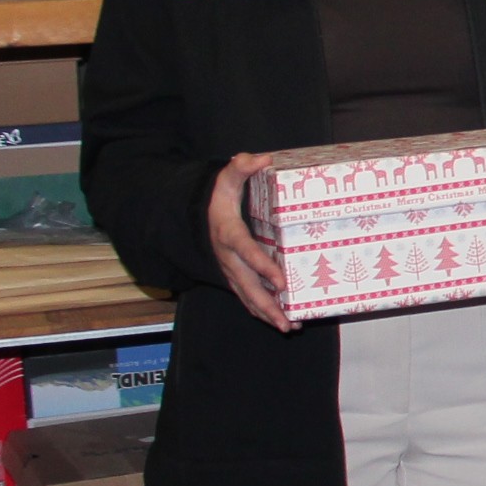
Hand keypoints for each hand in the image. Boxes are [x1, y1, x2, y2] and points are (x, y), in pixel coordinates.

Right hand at [206, 152, 290, 331]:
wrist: (196, 217)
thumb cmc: (218, 198)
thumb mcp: (225, 180)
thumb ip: (241, 168)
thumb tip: (262, 158)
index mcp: (229, 234)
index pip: (247, 252)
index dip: (263, 267)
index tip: (281, 281)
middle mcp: (229, 258)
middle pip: (247, 285)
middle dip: (267, 304)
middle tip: (287, 320)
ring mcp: (230, 271)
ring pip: (248, 297)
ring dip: (267, 314)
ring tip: (289, 327)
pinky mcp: (234, 277)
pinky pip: (247, 298)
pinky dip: (262, 312)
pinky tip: (283, 322)